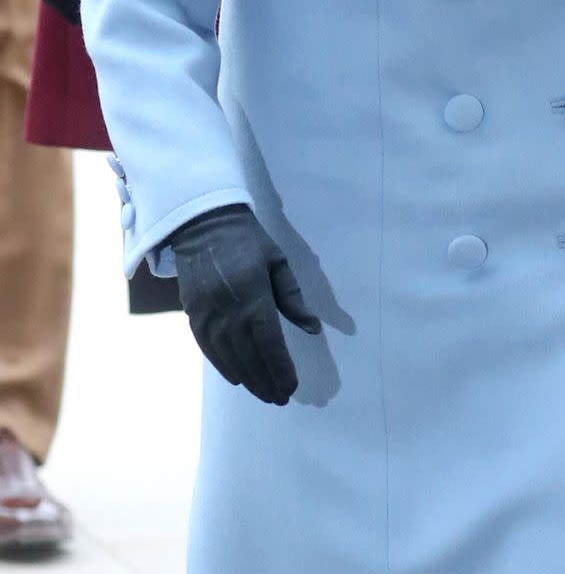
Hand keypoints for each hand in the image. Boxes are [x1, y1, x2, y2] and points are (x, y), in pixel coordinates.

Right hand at [171, 204, 321, 405]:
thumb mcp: (277, 262)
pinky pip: (209, 350)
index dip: (281, 368)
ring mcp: (208, 316)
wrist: (203, 225)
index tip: (292, 386)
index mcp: (254, 296)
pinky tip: (237, 378)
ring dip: (248, 379)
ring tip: (263, 394)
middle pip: (250, 357)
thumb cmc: (248, 240)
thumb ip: (293, 298)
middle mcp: (229, 312)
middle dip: (267, 381)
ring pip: (230, 359)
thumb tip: (312, 328)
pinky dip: (224, 367)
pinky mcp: (193, 317)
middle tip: (280, 398)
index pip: (270, 343)